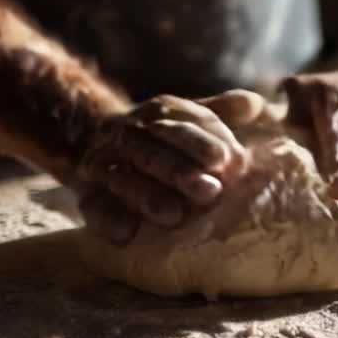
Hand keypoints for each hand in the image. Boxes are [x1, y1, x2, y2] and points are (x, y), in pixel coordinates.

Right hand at [74, 89, 265, 242]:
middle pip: (152, 151)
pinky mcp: (87, 196)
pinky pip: (94, 207)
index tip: (229, 160)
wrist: (105, 148)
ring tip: (175, 216)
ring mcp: (102, 164)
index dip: (204, 141)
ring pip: (123, 179)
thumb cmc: (167, 141)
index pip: (180, 123)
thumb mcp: (192, 120)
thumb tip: (250, 104)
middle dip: (181, 171)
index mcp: (158, 113)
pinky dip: (108, 220)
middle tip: (211, 191)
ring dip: (148, 197)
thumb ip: (222, 113)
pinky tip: (126, 233)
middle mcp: (126, 134)